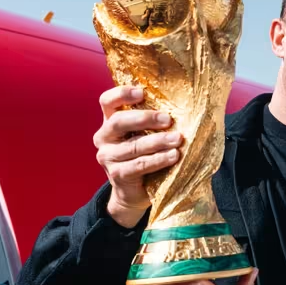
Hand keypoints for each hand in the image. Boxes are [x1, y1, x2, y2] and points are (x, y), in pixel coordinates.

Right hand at [94, 85, 182, 227]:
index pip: (107, 101)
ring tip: (177, 139)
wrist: (133, 191)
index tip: (142, 92)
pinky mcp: (117, 175)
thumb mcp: (143, 134)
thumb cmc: (143, 155)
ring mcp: (108, 157)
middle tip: (168, 119)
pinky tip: (173, 156)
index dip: (122, 94)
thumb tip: (181, 103)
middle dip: (145, 118)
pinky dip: (158, 160)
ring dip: (158, 141)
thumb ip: (150, 120)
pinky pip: (140, 165)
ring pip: (133, 146)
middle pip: (119, 121)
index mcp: (109, 121)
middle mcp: (104, 137)